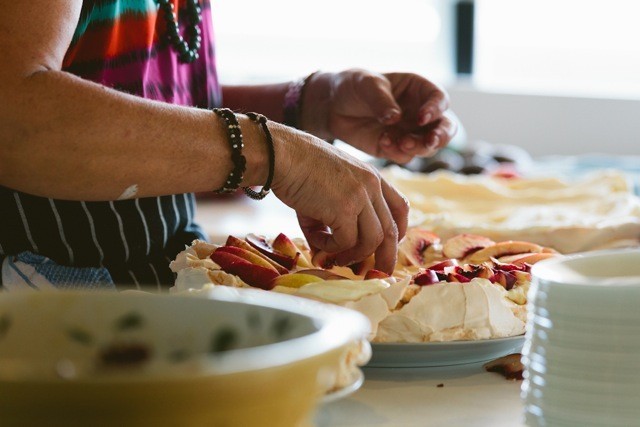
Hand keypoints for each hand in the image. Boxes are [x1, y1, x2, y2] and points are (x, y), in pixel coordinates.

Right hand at [267, 122, 408, 273]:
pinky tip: (316, 241)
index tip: (383, 247)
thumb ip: (333, 222)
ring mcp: (360, 196)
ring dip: (353, 256)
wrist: (280, 154)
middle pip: (392, 230)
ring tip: (334, 258)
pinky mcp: (343, 208)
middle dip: (385, 257)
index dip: (397, 232)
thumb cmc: (296, 169)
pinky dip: (331, 248)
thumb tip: (325, 256)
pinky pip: (346, 242)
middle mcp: (371, 185)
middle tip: (372, 274)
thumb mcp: (327, 192)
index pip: (400, 207)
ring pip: (373, 241)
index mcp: (371, 177)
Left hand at [303, 69, 456, 163]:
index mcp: (419, 90)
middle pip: (444, 128)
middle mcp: (419, 113)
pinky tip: (383, 142)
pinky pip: (404, 156)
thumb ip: (382, 100)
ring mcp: (409, 132)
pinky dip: (397, 153)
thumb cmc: (354, 86)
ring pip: (427, 147)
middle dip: (440, 137)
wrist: (332, 106)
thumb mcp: (367, 85)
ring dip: (418, 148)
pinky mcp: (394, 148)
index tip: (421, 117)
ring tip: (401, 144)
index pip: (439, 100)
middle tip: (429, 142)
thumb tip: (395, 119)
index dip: (435, 110)